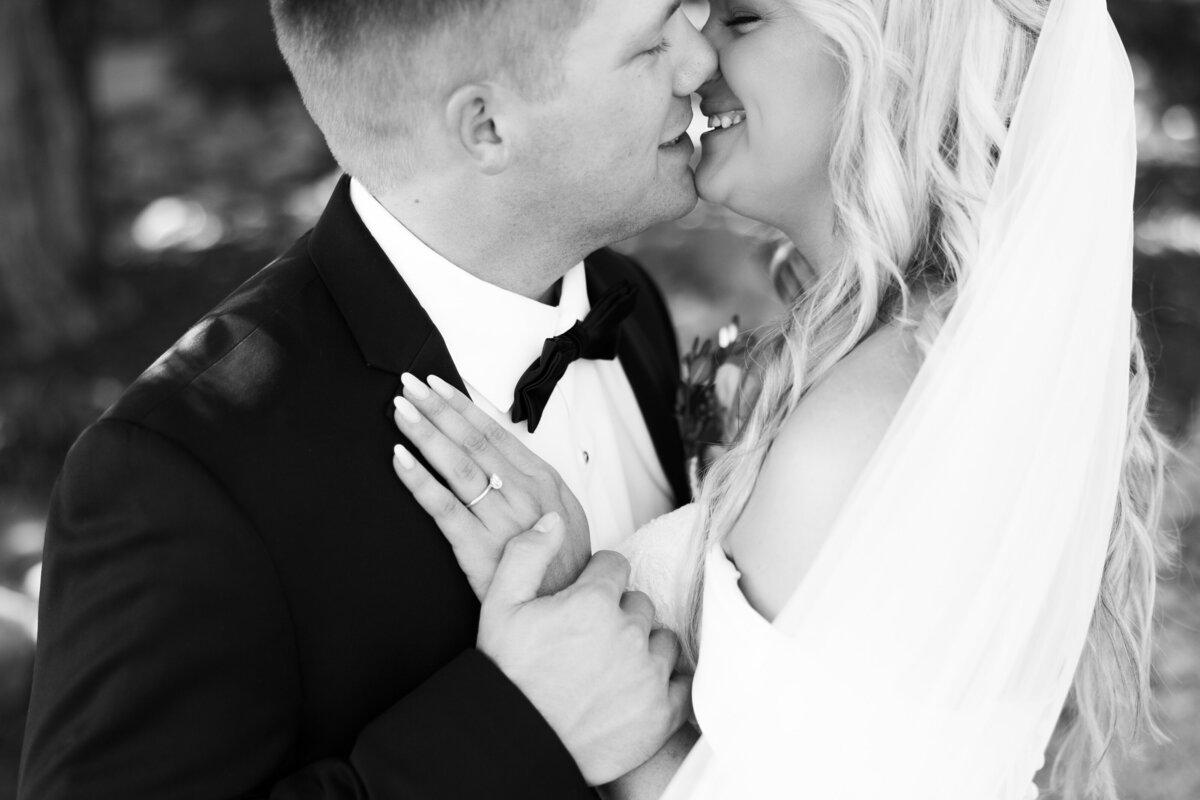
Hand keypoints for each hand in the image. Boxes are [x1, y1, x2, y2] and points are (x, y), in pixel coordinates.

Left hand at [390, 373, 589, 598]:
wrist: (566, 608)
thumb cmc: (563, 563)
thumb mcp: (562, 512)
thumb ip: (532, 480)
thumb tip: (500, 449)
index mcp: (542, 480)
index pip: (494, 432)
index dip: (462, 406)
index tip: (437, 386)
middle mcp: (522, 493)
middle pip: (471, 442)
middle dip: (437, 410)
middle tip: (409, 387)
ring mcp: (500, 519)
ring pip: (457, 466)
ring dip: (425, 434)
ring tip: (400, 412)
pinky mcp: (478, 548)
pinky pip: (443, 507)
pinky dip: (419, 481)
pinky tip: (400, 460)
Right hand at [479, 516, 693, 784]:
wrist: (515, 743)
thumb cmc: (506, 675)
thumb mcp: (500, 605)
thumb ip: (527, 554)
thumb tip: (554, 519)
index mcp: (593, 601)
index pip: (615, 566)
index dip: (596, 581)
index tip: (582, 602)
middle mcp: (628, 633)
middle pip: (639, 603)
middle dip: (619, 614)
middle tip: (590, 641)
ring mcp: (649, 674)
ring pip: (662, 640)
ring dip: (643, 648)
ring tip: (611, 669)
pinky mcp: (662, 712)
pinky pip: (682, 682)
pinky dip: (665, 684)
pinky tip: (638, 690)